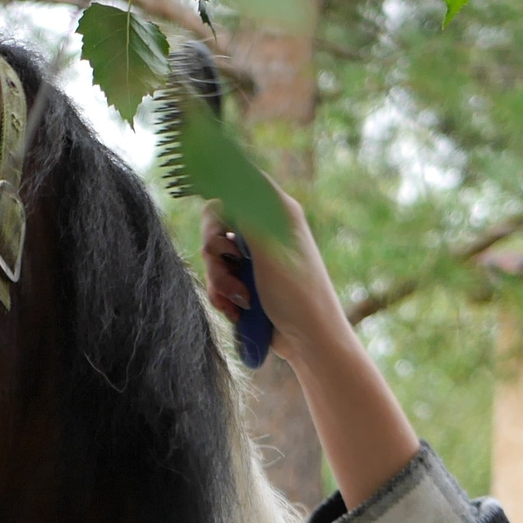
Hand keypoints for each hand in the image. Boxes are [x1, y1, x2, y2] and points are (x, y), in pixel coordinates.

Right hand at [199, 191, 353, 374]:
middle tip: (227, 265)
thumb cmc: (298, 294)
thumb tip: (229, 181)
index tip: (213, 211)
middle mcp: (265, 229)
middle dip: (214, 249)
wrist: (308, 340)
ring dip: (218, 280)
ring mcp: (255, 256)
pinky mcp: (247, 280)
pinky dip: (221, 295)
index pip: (241, 182)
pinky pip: (218, 278)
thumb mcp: (269, 251)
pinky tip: (235, 311)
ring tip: (239, 301)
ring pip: (214, 254)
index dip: (220, 190)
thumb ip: (246, 217)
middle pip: (217, 220)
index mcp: (277, 212)